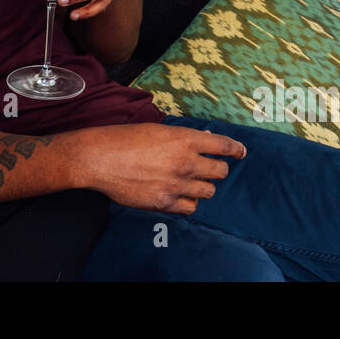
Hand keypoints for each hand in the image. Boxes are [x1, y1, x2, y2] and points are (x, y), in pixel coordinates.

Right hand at [75, 123, 246, 213]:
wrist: (99, 158)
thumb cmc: (123, 138)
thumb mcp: (157, 130)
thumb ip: (182, 138)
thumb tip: (202, 141)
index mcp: (185, 139)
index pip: (224, 146)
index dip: (236, 149)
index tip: (240, 153)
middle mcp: (186, 162)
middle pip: (221, 172)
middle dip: (216, 169)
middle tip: (207, 168)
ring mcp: (177, 184)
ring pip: (208, 192)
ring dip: (202, 186)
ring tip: (189, 182)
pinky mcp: (165, 203)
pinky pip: (190, 208)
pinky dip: (187, 202)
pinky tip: (177, 195)